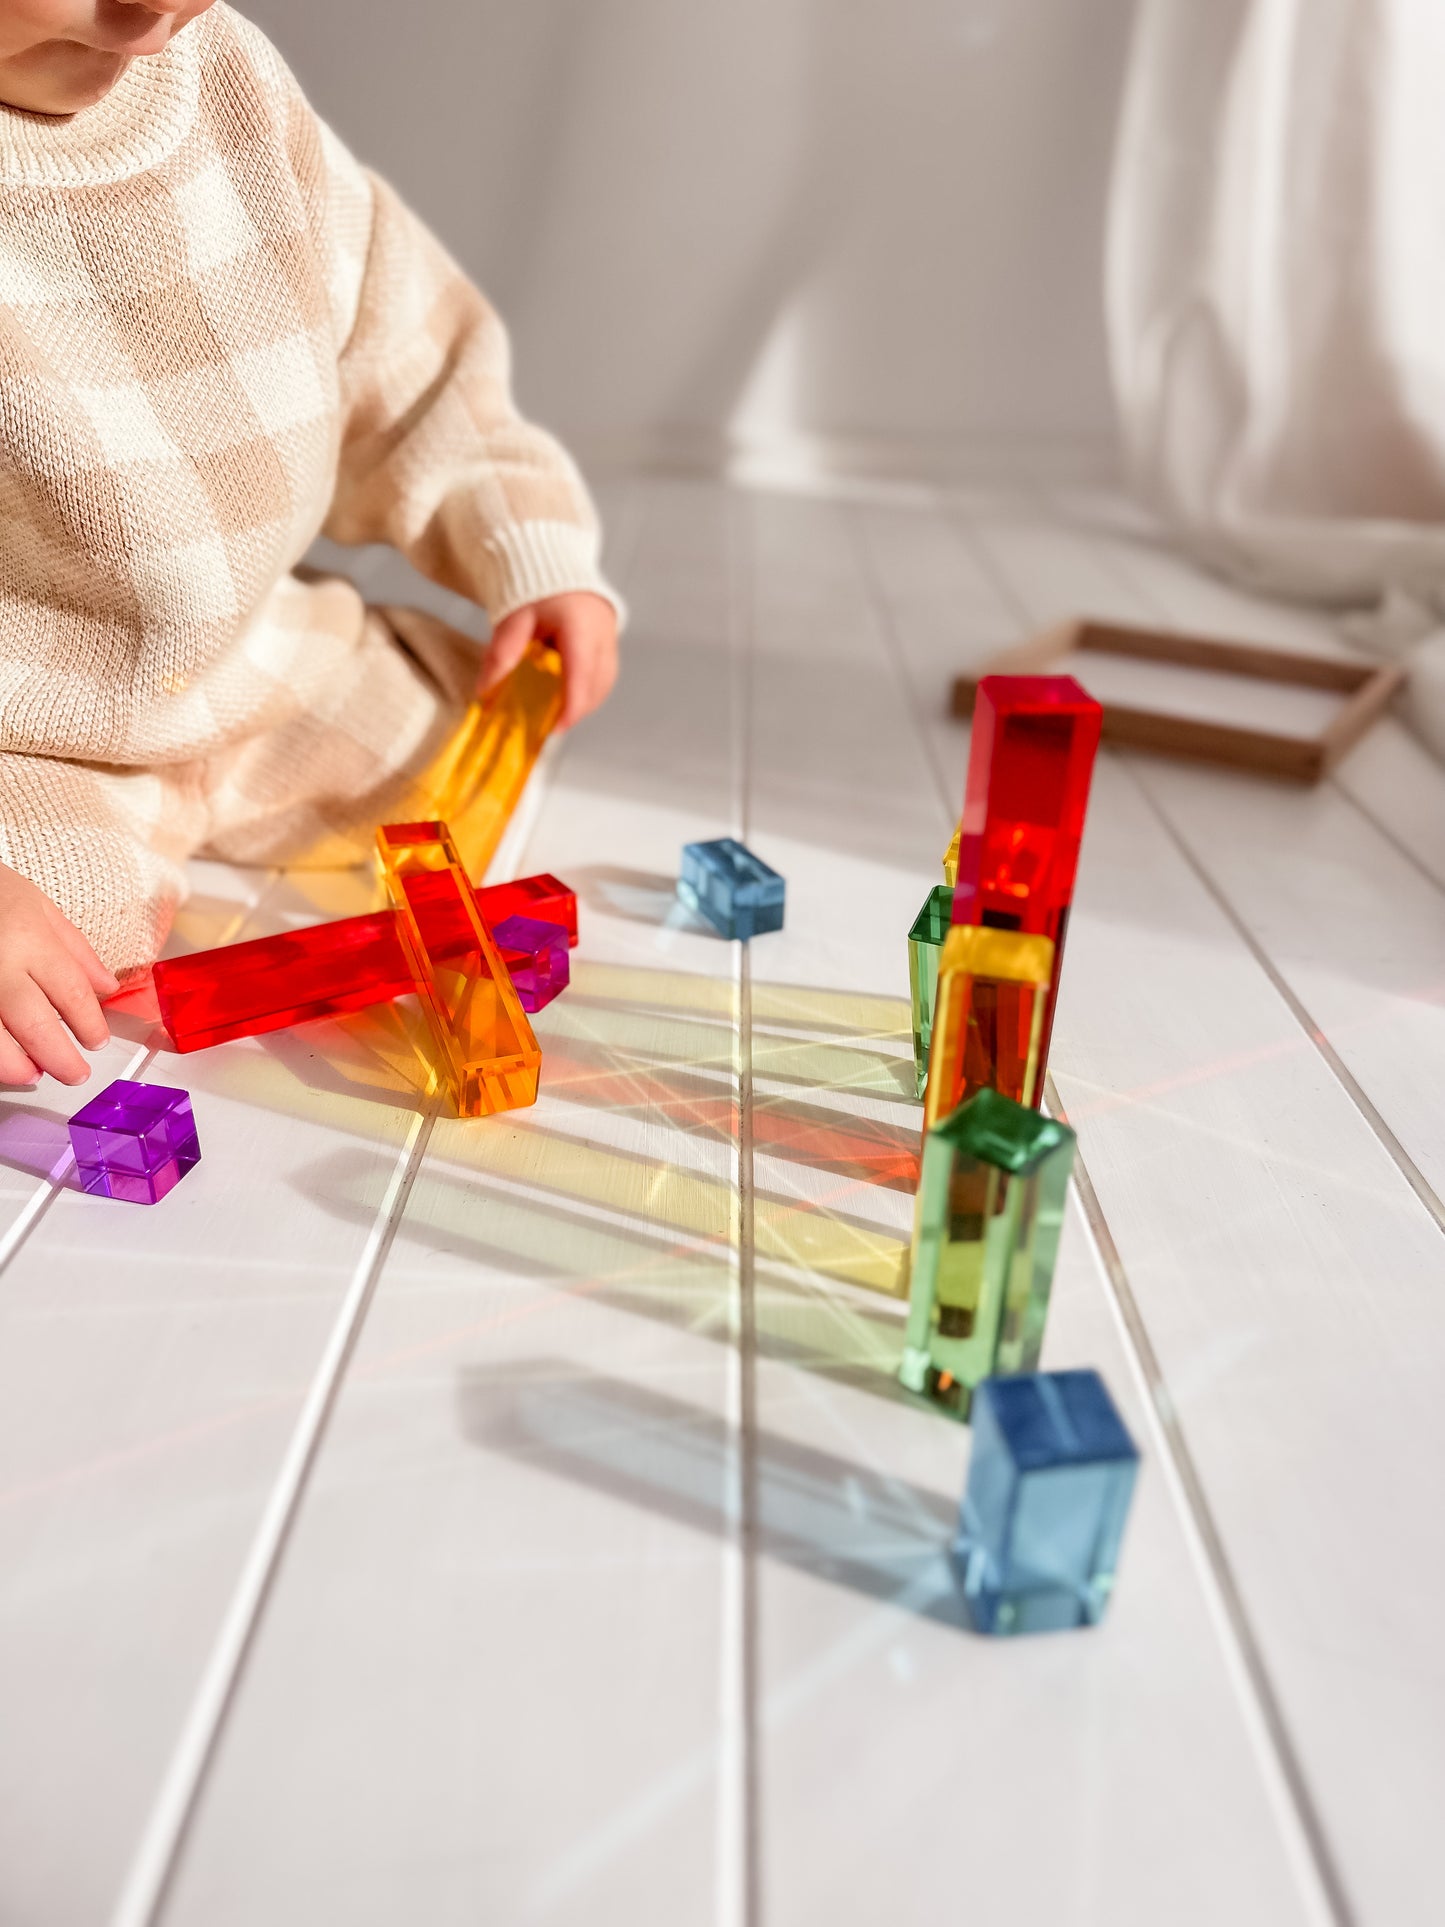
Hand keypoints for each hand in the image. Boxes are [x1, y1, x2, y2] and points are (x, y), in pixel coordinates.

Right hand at [0, 863, 116, 1086]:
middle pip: (35, 1024)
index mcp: (30, 939)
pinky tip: (2, 1063)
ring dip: (17, 1065)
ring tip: (35, 1074)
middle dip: (60, 1056)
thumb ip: (75, 950)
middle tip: (76, 1073)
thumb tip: (107, 987)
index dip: (90, 1024)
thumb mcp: (38, 906)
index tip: (97, 1040)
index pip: (71, 992)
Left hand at [480, 591, 618, 730]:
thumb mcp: (512, 618)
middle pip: (598, 683)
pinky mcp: (609, 637)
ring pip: (605, 680)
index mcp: (579, 624)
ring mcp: (610, 634)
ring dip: (586, 700)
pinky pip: (605, 672)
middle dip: (578, 708)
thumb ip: (502, 653)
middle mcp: (602, 630)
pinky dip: (589, 688)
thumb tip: (485, 691)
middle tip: (553, 724)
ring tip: (560, 712)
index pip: (581, 673)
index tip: (556, 727)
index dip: (571, 705)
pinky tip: (569, 693)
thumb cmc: (532, 586)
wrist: (550, 560)